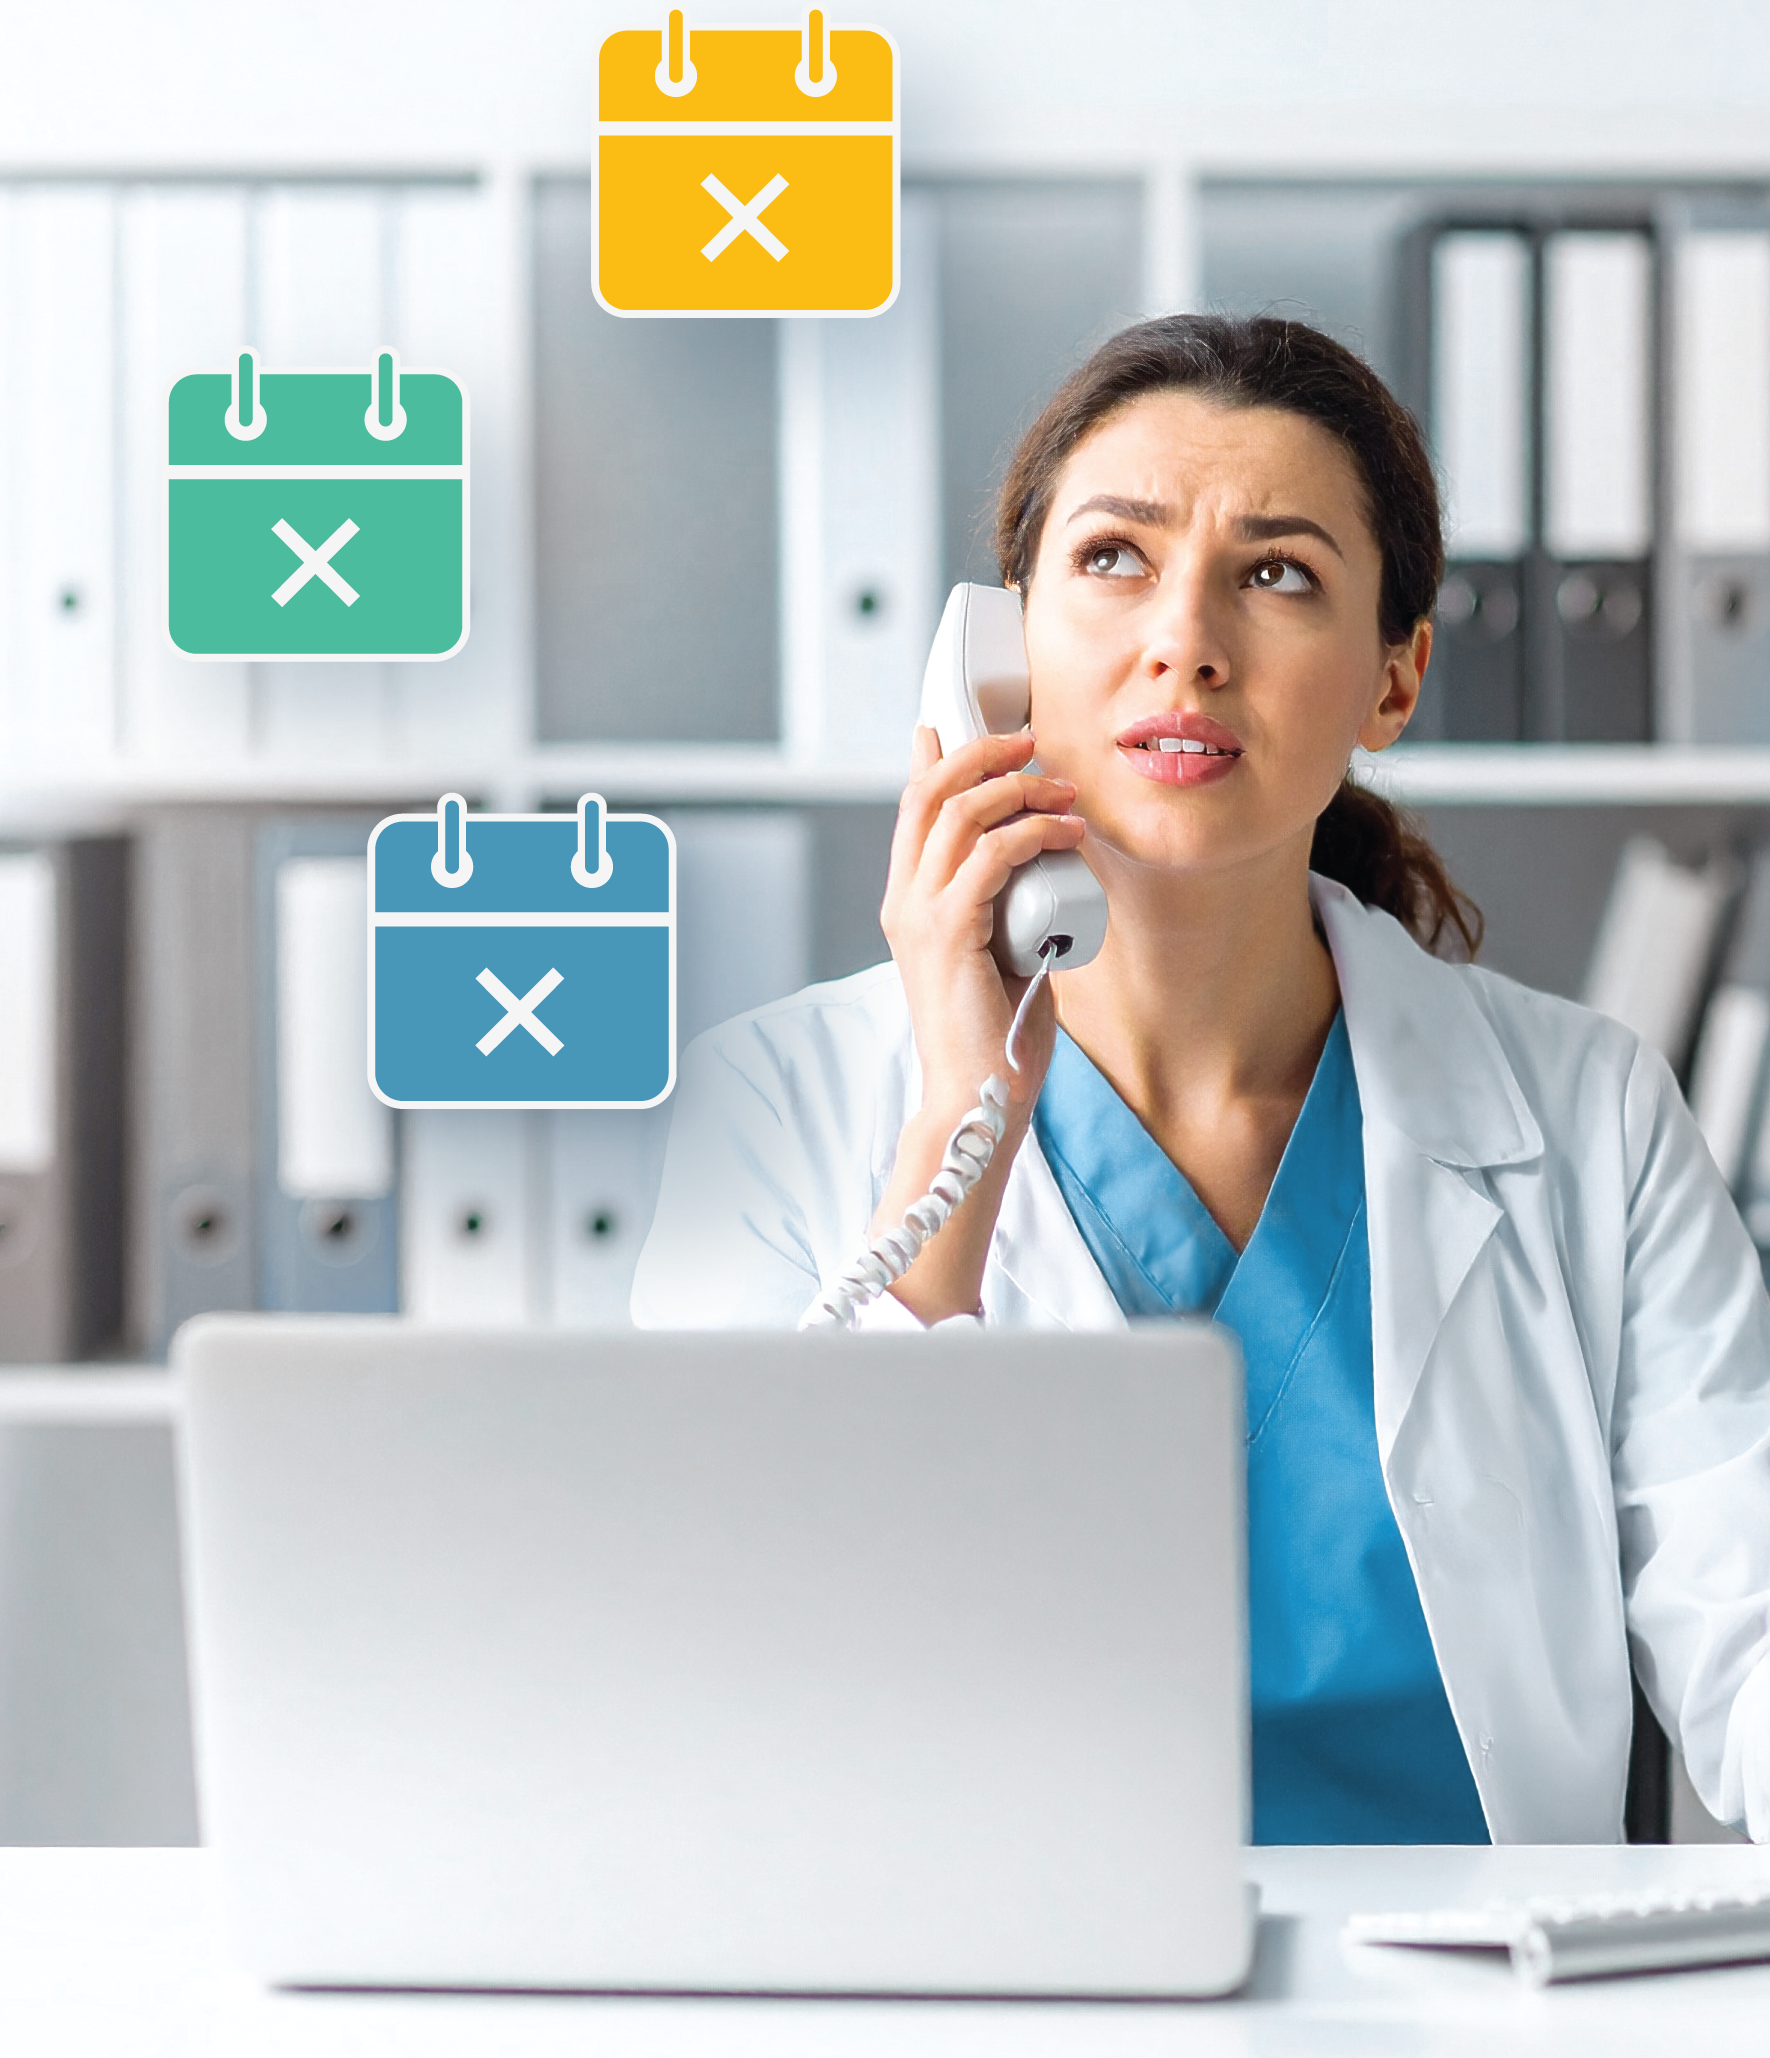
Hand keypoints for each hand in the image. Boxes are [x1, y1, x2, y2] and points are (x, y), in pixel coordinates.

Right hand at [871, 724, 1086, 1319]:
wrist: (979, 1096)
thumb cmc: (996, 1031)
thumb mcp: (1001, 946)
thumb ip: (1005, 902)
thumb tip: (1039, 856)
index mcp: (908, 902)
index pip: (915, 806)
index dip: (944, 755)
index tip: (989, 729)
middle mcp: (903, 900)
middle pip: (930, 791)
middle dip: (985, 753)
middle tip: (1035, 745)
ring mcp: (920, 915)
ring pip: (959, 813)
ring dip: (1019, 790)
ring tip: (1064, 794)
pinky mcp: (950, 933)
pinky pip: (990, 857)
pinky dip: (1033, 834)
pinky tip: (1067, 835)